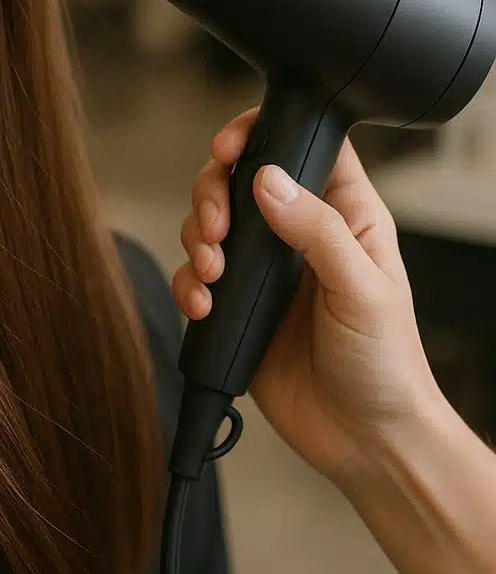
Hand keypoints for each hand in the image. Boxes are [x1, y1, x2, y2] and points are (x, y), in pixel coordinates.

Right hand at [173, 109, 443, 485]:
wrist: (363, 441)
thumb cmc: (386, 365)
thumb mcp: (363, 290)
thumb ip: (317, 230)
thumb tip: (268, 180)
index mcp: (342, 214)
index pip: (301, 144)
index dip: (259, 132)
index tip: (227, 149)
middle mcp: (297, 232)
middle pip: (238, 177)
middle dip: (212, 193)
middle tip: (216, 227)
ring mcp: (263, 268)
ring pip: (209, 222)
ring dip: (196, 239)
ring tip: (212, 273)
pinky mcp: (236, 303)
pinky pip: (194, 274)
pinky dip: (188, 283)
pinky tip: (204, 305)